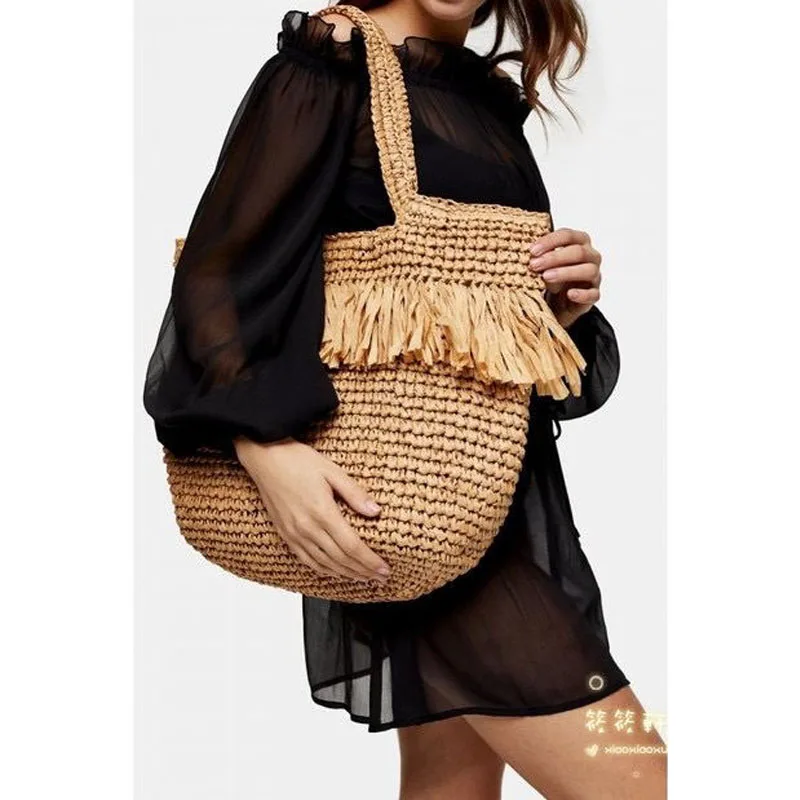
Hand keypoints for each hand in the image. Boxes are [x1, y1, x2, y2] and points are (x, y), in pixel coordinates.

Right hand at [233, 437, 390, 582]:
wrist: (265, 458)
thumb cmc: (296, 460)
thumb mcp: (332, 471)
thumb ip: (354, 493)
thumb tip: (375, 510)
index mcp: (322, 511)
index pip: (352, 546)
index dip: (370, 561)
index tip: (384, 569)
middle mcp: (307, 527)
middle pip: (341, 559)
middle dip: (363, 571)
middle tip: (380, 578)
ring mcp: (294, 534)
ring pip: (324, 564)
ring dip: (346, 574)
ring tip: (363, 578)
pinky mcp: (285, 535)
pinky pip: (306, 560)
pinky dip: (324, 570)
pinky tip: (335, 572)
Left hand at [528, 228, 601, 329]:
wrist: (560, 301)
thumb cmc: (554, 275)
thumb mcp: (545, 265)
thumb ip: (541, 260)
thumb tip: (532, 260)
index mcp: (579, 242)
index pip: (568, 235)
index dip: (550, 241)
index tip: (532, 251)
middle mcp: (591, 257)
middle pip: (579, 252)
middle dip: (554, 258)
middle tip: (534, 265)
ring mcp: (595, 276)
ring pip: (588, 270)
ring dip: (566, 273)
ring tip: (546, 277)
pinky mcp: (594, 294)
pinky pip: (593, 294)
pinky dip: (582, 294)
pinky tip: (570, 294)